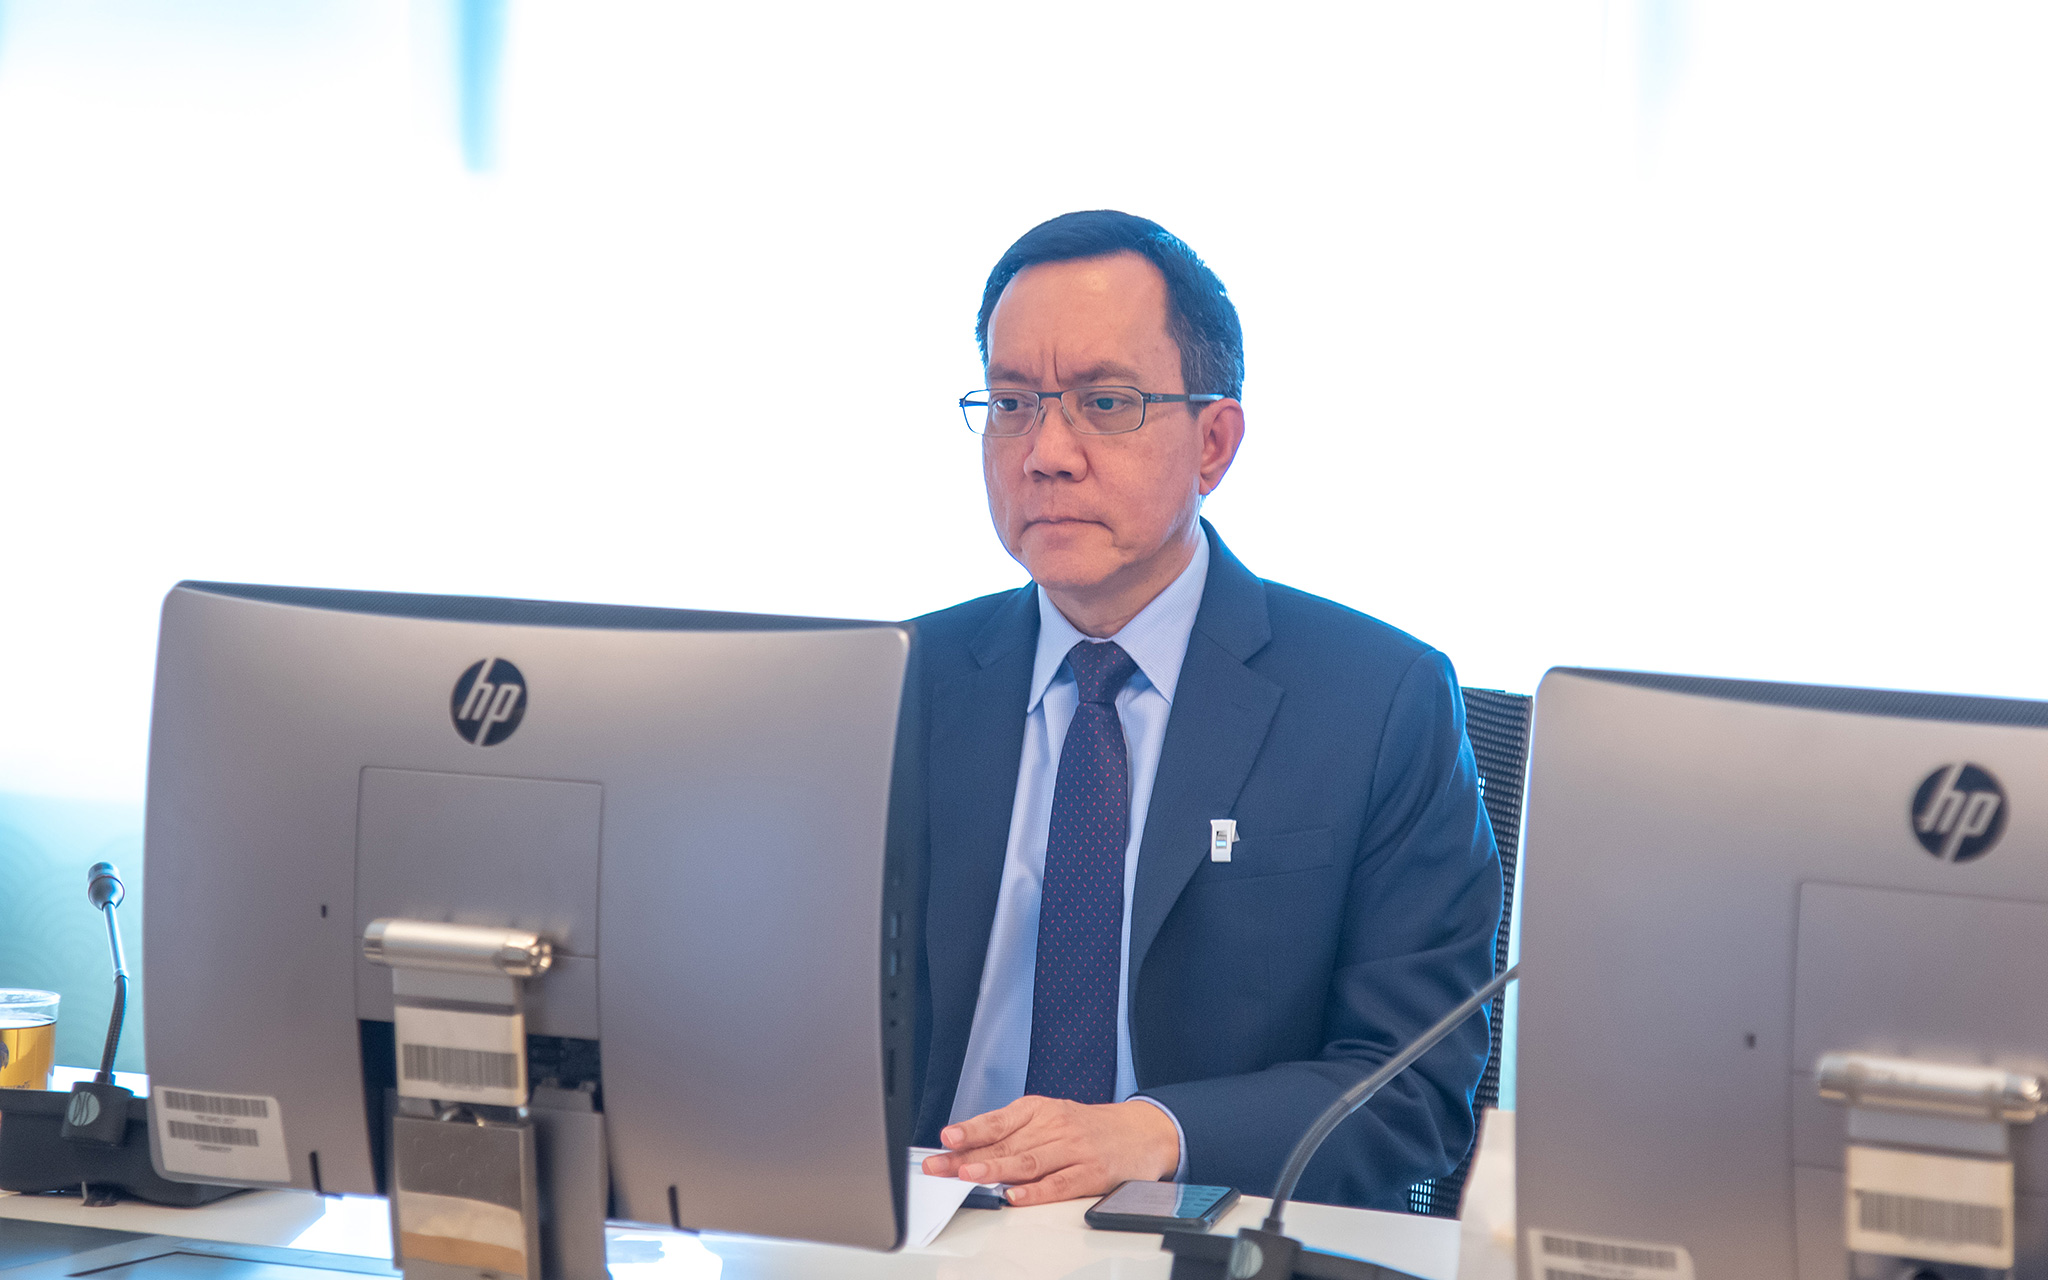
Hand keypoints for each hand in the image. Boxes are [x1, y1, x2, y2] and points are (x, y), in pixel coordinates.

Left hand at [919, 1096, 1178, 1204]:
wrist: (1140, 1131)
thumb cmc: (1086, 1127)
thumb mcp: (1049, 1116)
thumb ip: (1013, 1132)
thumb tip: (967, 1150)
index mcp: (1039, 1110)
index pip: (997, 1122)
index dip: (970, 1130)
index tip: (947, 1138)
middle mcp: (1054, 1127)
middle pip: (1006, 1144)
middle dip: (968, 1157)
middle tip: (940, 1166)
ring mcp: (1073, 1150)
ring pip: (1029, 1161)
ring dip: (996, 1169)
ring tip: (969, 1175)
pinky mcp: (1091, 1173)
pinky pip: (1060, 1184)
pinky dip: (1036, 1191)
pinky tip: (1016, 1196)